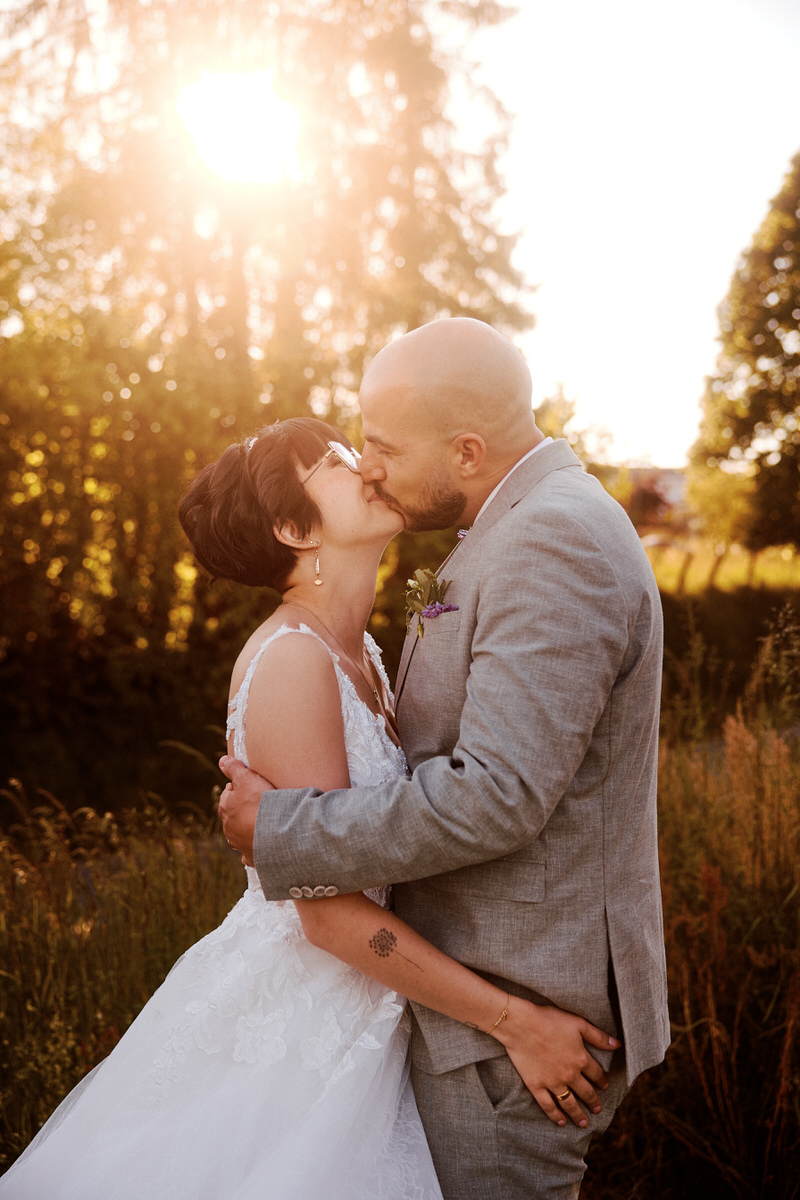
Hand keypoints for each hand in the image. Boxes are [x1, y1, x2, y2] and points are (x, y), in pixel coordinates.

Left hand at [217, 755, 273, 866]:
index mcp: (225, 808)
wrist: (273, 834)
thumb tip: (222, 760)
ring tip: (261, 823)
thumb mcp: (246, 778)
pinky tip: (260, 845)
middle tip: (258, 802)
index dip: (239, 787)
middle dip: (242, 809)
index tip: (251, 785)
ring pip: (239, 833)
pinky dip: (253, 848)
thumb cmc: (259, 803)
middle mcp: (228, 827)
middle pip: (233, 814)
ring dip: (246, 828)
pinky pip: (249, 852)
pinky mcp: (250, 856)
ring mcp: (238, 843)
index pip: (228, 793)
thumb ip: (233, 768)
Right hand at [492, 997, 619, 1128]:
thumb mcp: (578, 1023)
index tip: (605, 1086)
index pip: (597, 1074)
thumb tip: (617, 1044)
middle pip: (586, 1092)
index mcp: (581, 1059)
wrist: (521, 1025)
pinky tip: (561, 1122)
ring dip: (578, 1115)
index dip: (603, 1081)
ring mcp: (553, 1083)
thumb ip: (598, 1036)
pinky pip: (548, 1105)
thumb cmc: (549, 1020)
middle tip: (597, 1109)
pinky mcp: (536, 1086)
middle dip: (593, 1102)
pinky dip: (555, 1115)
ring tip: (584, 1123)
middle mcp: (570, 1075)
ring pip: (569, 1103)